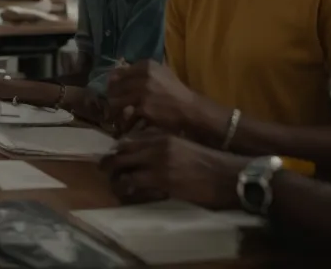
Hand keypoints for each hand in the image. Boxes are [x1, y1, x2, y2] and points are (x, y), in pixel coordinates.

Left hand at [100, 130, 246, 209]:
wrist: (226, 174)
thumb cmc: (208, 162)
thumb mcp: (183, 146)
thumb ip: (163, 147)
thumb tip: (145, 153)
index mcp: (162, 136)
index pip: (129, 139)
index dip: (118, 149)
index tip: (113, 156)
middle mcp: (156, 146)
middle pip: (121, 152)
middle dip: (109, 162)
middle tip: (104, 170)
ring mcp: (157, 163)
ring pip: (122, 167)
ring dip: (115, 177)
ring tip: (114, 184)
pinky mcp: (160, 180)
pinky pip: (133, 183)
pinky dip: (126, 189)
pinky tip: (127, 194)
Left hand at [106, 60, 224, 141]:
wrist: (190, 109)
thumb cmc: (175, 92)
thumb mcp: (160, 74)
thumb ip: (140, 72)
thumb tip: (114, 75)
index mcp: (147, 65)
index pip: (117, 73)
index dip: (112, 84)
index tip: (112, 91)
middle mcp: (144, 76)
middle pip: (114, 87)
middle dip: (112, 98)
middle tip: (112, 106)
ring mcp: (143, 92)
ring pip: (116, 101)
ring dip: (115, 110)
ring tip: (117, 116)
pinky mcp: (143, 108)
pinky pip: (126, 115)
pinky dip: (125, 121)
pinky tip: (127, 125)